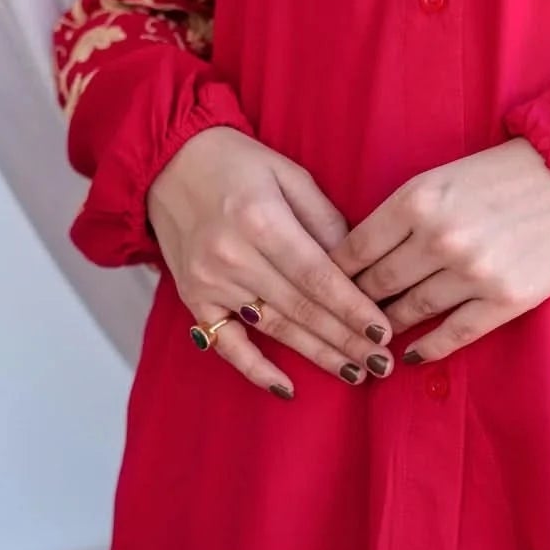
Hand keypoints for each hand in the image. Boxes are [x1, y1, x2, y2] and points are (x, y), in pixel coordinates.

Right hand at [147, 128, 393, 395]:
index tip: (384, 333)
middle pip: (301, 309)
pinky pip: (226, 344)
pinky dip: (255, 369)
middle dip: (346, 340)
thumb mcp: (290, 174)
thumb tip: (359, 268)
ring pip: (274, 329)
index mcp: (261, 220)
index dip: (353, 309)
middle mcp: (233, 256)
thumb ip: (326, 221)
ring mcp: (209, 282)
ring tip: (356, 374)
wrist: (165, 161)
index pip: (318, 277)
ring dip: (317, 356)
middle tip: (382, 364)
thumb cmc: (237, 163)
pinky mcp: (194, 299)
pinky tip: (287, 389)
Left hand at [329, 138, 549, 361]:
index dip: (334, 274)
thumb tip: (363, 253)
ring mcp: (473, 272)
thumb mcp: (445, 176)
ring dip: (386, 329)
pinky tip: (411, 356)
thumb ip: (405, 212)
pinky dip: (428, 349)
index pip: (355, 248)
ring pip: (411, 311)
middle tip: (340, 322)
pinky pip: (454, 334)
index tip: (324, 290)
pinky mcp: (505, 299)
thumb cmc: (507, 174)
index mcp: (418, 199)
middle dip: (354, 306)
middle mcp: (440, 237)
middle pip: (377, 285)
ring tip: (372, 340)